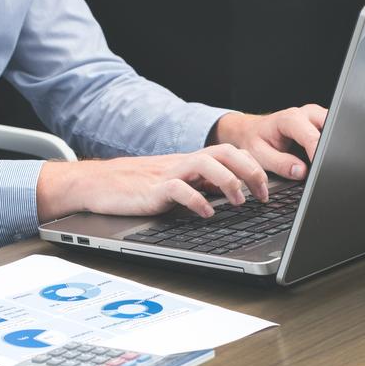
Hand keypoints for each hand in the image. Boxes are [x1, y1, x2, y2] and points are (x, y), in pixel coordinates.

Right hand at [36, 144, 269, 221]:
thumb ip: (200, 188)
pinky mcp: (153, 188)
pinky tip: (205, 214)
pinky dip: (196, 200)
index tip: (267, 190)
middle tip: (261, 196)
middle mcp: (183, 163)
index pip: (230, 153)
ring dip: (229, 182)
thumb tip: (230, 197)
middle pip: (226, 152)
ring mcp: (169, 174)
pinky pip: (179, 189)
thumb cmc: (135, 188)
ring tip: (238, 202)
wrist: (97, 184)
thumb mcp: (175, 185)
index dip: (254, 167)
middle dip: (250, 171)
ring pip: (207, 164)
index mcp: (191, 162)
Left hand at [208, 104, 327, 179]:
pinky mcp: (321, 123)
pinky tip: (322, 156)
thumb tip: (301, 171)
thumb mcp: (261, 155)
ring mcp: (316, 117)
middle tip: (324, 166)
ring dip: (332, 146)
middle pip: (330, 128)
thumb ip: (281, 164)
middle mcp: (307, 114)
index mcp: (291, 119)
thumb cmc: (254, 140)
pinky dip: (331, 145)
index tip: (320, 171)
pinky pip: (332, 132)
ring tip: (322, 161)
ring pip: (335, 129)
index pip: (313, 137)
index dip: (318, 155)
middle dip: (330, 148)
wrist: (251, 130)